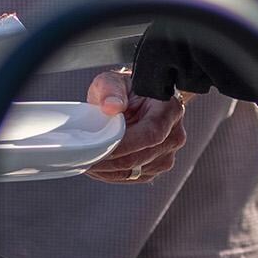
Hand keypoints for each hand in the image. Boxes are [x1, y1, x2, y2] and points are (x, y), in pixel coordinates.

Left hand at [85, 70, 188, 184]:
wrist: (136, 100)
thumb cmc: (126, 90)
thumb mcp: (114, 81)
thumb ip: (111, 90)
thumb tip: (111, 107)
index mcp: (170, 110)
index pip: (151, 134)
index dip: (124, 145)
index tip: (99, 147)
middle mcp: (174, 135)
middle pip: (141, 157)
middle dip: (110, 161)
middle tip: (83, 158)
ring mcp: (167, 154)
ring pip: (135, 171)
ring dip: (107, 170)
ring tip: (86, 161)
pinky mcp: (156, 167)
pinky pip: (132, 177)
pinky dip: (111, 174)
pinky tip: (97, 166)